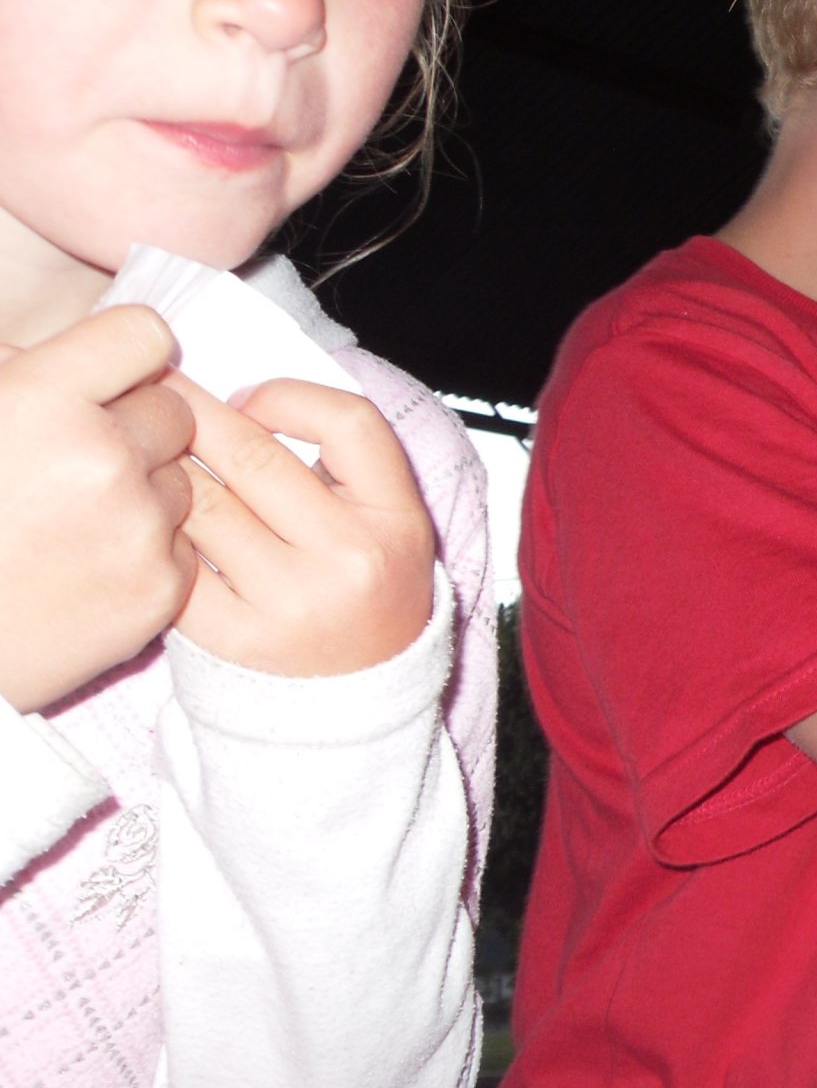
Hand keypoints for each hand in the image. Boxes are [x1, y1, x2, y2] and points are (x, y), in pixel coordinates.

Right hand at [0, 308, 195, 711]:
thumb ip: (15, 370)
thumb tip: (53, 348)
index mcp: (44, 399)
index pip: (143, 335)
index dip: (125, 354)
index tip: (107, 376)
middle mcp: (104, 457)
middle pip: (173, 411)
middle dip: (133, 427)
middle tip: (75, 460)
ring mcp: (140, 527)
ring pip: (181, 480)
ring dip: (142, 491)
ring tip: (70, 520)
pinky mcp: (162, 589)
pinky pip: (183, 544)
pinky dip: (147, 550)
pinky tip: (85, 564)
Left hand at [164, 375, 434, 676]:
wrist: (359, 696)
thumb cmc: (365, 591)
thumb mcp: (386, 522)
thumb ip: (336, 462)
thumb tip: (234, 401)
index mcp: (397, 520)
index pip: (348, 422)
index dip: (287, 397)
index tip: (250, 401)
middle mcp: (350, 559)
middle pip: (253, 455)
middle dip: (193, 413)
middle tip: (157, 392)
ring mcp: (292, 601)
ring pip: (202, 502)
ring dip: (166, 469)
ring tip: (148, 456)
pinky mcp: (236, 636)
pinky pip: (177, 557)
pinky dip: (159, 530)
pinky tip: (154, 520)